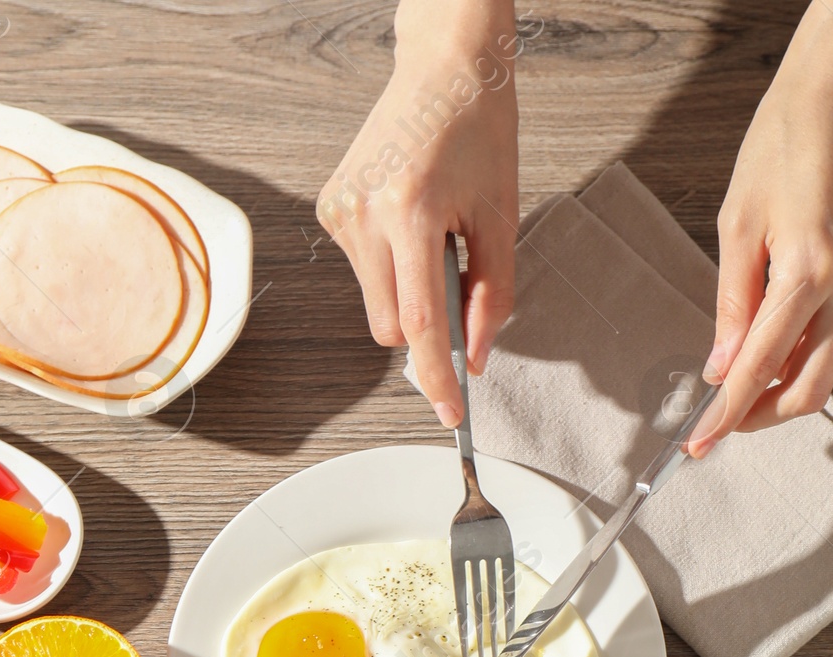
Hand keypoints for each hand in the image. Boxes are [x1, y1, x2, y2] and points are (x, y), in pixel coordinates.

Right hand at [317, 0, 519, 426]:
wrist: (443, 66)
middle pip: (391, 327)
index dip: (437, 378)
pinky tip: (408, 217)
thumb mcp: (502, 217)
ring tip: (432, 230)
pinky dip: (391, 264)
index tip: (450, 413)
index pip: (420, 324)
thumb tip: (475, 357)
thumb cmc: (478, 130)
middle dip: (425, 325)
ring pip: (376, 303)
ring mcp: (341, 211)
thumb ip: (493, 297)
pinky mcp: (330, 208)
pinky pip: (363, 271)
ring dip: (408, 289)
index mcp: (411, 212)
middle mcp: (365, 214)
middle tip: (457, 274)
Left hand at [690, 0, 832, 454]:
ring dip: (783, 387)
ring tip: (740, 383)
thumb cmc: (789, 139)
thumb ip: (732, 305)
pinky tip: (773, 346)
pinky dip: (805, 355)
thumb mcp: (738, 223)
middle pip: (807, 390)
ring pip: (827, 370)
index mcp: (808, 271)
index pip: (760, 368)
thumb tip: (720, 368)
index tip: (699, 443)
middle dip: (761, 415)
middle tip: (721, 420)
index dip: (726, 414)